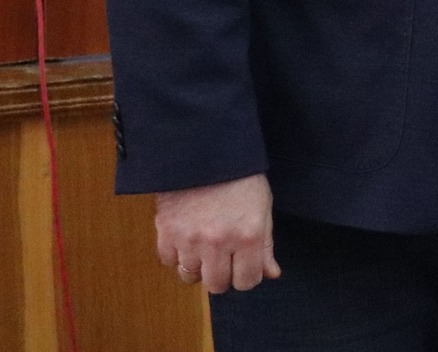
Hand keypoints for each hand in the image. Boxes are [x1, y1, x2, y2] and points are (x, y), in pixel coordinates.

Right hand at [155, 172, 279, 293]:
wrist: (206, 151)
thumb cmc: (240, 177)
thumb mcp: (262, 208)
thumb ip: (266, 245)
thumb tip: (271, 274)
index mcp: (248, 236)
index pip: (246, 282)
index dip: (246, 276)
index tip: (243, 267)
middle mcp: (218, 242)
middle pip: (216, 285)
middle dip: (222, 275)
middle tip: (223, 258)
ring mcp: (189, 239)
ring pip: (190, 275)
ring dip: (197, 265)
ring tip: (203, 243)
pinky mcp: (166, 232)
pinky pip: (169, 261)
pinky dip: (176, 254)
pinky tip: (186, 237)